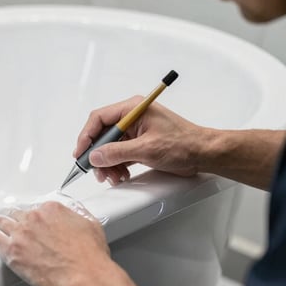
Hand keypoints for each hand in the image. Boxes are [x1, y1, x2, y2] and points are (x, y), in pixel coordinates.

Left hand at [0, 200, 114, 285]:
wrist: (86, 275)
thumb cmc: (90, 256)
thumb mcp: (89, 224)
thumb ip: (77, 214)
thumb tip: (73, 213)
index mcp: (51, 209)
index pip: (32, 207)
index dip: (26, 213)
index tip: (23, 217)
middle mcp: (33, 218)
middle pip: (12, 213)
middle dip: (3, 214)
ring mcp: (21, 234)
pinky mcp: (12, 252)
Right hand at [75, 95, 207, 184]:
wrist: (204, 154)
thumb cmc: (184, 144)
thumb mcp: (146, 149)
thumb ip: (117, 152)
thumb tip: (95, 156)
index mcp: (133, 109)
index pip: (99, 119)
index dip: (86, 136)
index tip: (81, 153)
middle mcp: (132, 117)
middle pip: (103, 134)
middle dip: (99, 155)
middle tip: (97, 170)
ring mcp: (136, 130)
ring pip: (110, 147)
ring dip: (108, 163)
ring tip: (112, 176)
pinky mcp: (140, 142)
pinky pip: (120, 153)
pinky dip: (117, 165)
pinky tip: (121, 174)